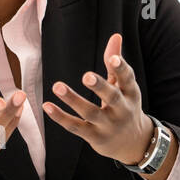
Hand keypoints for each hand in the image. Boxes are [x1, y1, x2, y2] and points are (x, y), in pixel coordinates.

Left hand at [43, 33, 153, 166]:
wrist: (132, 143)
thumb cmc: (124, 106)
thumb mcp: (124, 86)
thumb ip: (116, 62)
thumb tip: (115, 36)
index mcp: (130, 94)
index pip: (127, 79)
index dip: (121, 68)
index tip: (113, 58)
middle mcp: (122, 110)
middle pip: (112, 97)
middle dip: (100, 87)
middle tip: (86, 76)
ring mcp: (108, 125)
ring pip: (90, 112)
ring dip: (73, 100)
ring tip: (57, 86)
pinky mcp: (94, 137)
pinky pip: (76, 127)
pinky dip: (61, 117)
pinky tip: (47, 106)